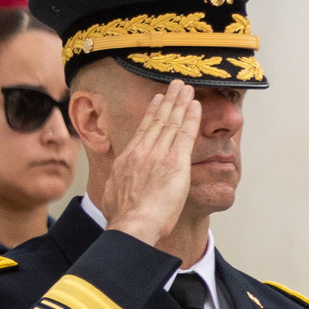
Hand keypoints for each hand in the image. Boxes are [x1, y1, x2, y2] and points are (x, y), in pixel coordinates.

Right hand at [98, 79, 200, 247]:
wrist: (133, 224)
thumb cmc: (123, 218)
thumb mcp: (111, 196)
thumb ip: (118, 186)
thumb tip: (117, 189)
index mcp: (127, 159)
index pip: (143, 131)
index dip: (151, 113)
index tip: (157, 100)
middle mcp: (141, 152)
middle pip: (157, 120)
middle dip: (167, 100)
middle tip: (174, 85)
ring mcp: (158, 155)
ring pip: (171, 122)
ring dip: (180, 103)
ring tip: (186, 88)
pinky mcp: (175, 162)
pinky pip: (185, 134)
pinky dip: (191, 118)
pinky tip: (196, 105)